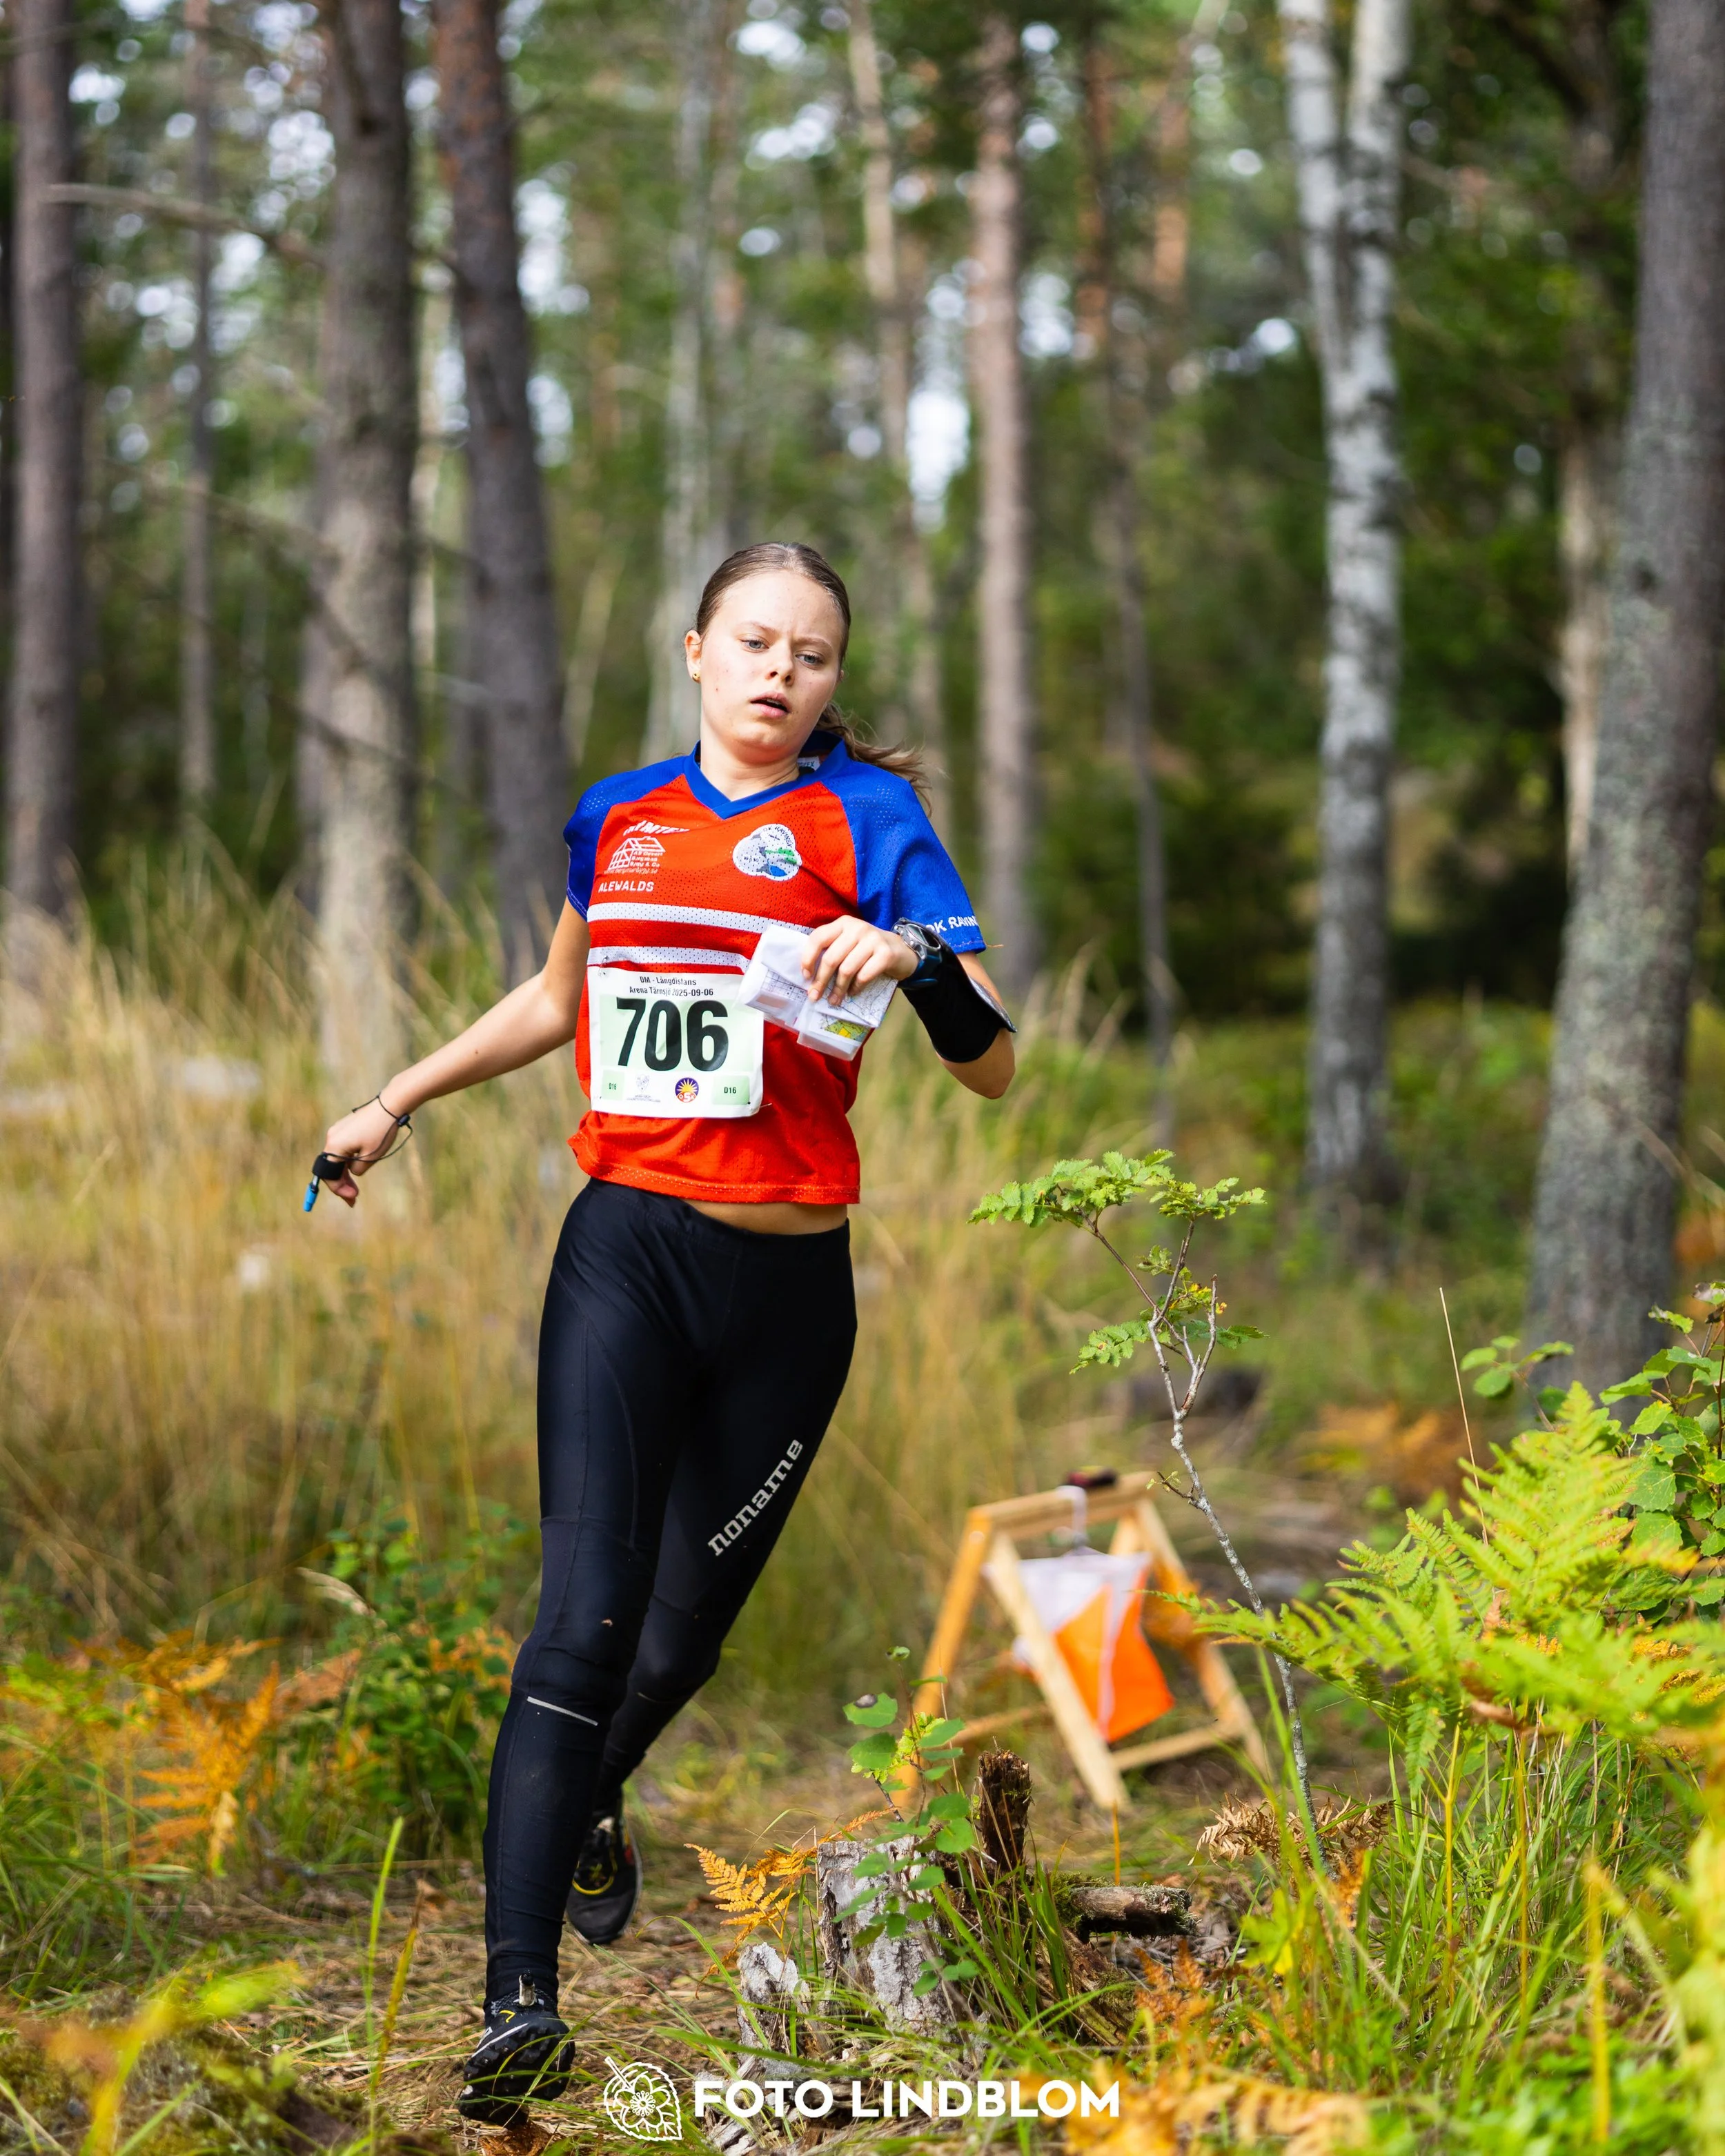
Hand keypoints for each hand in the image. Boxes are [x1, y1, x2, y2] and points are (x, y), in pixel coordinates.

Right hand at [319, 1094, 409, 1207]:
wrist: (389, 1106)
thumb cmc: (381, 1132)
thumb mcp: (370, 1157)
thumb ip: (357, 1169)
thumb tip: (352, 1172)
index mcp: (335, 1146)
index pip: (330, 1175)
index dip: (339, 1189)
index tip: (352, 1198)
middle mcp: (332, 1138)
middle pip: (331, 1167)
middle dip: (341, 1184)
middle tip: (353, 1198)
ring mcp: (337, 1131)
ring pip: (337, 1158)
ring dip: (345, 1173)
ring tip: (355, 1188)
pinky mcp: (345, 1128)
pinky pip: (342, 1149)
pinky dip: (347, 1161)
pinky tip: (356, 1169)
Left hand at [802, 916, 917, 1004]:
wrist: (902, 951)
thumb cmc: (868, 950)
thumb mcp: (848, 943)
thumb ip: (832, 951)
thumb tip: (809, 976)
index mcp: (843, 923)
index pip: (818, 938)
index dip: (808, 958)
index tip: (805, 977)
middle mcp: (857, 928)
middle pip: (831, 958)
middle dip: (821, 981)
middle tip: (815, 996)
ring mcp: (873, 939)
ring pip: (846, 969)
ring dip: (838, 989)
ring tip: (834, 1000)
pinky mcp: (886, 953)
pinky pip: (864, 975)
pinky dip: (856, 988)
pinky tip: (852, 993)